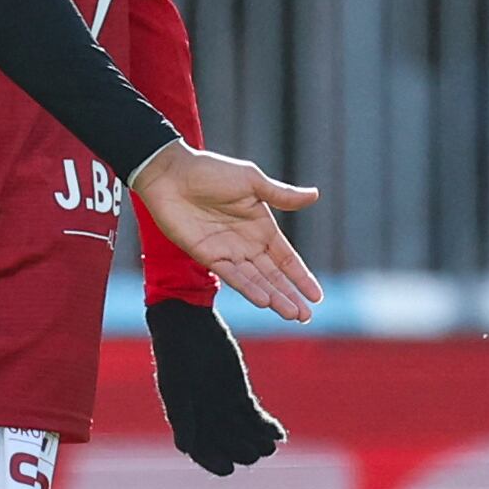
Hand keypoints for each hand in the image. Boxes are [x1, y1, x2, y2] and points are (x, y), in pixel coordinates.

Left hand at [129, 143, 320, 323]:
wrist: (171, 173)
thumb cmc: (210, 171)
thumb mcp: (252, 181)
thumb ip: (281, 195)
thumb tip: (315, 195)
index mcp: (261, 227)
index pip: (286, 259)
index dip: (301, 277)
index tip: (317, 296)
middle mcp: (247, 244)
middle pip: (273, 276)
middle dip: (290, 296)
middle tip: (306, 317)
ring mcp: (227, 251)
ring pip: (256, 281)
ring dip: (274, 298)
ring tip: (292, 315)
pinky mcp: (206, 255)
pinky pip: (231, 275)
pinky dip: (248, 288)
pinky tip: (265, 301)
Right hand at [146, 296, 283, 475]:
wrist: (187, 325)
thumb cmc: (174, 355)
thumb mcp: (176, 387)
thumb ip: (181, 417)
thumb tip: (184, 449)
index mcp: (185, 420)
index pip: (200, 450)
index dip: (214, 463)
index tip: (229, 469)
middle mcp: (204, 416)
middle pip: (226, 445)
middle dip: (241, 452)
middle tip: (255, 453)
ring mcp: (223, 405)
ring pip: (244, 433)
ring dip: (258, 442)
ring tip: (270, 446)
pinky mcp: (239, 393)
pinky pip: (255, 416)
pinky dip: (267, 426)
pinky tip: (278, 434)